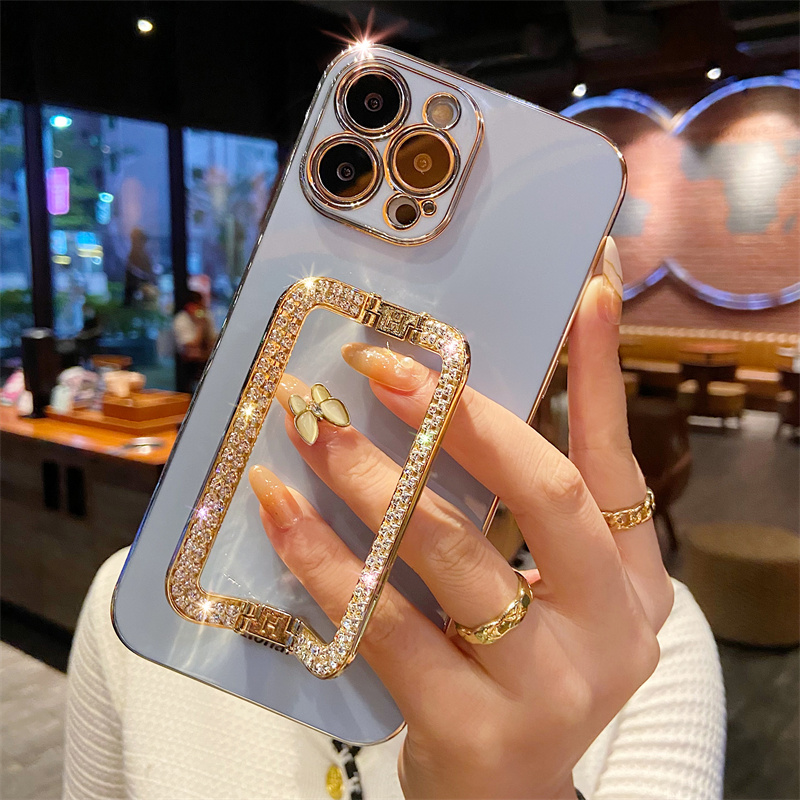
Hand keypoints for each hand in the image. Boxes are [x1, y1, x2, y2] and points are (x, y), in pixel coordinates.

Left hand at [249, 239, 672, 798]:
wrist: (500, 794)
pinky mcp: (478, 729)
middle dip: (458, 417)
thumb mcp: (536, 589)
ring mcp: (552, 685)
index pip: (614, 460)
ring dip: (372, 477)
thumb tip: (458, 400)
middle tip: (377, 362)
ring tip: (310, 427)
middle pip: (542, 495)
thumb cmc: (510, 672)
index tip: (588, 292)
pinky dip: (327, 560)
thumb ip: (509, 510)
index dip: (600, 374)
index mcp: (630, 583)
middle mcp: (613, 629)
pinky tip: (282, 513)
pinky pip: (386, 623)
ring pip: (452, 553)